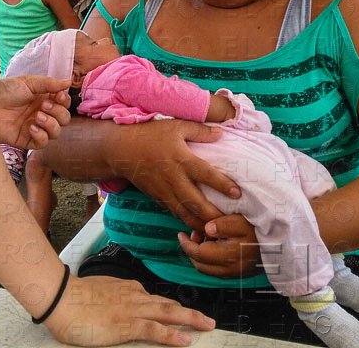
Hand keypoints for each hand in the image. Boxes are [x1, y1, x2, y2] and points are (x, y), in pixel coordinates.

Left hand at [0, 76, 70, 149]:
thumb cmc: (4, 90)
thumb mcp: (28, 82)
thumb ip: (49, 83)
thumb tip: (68, 82)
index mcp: (44, 98)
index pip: (64, 103)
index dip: (64, 101)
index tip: (58, 96)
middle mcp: (42, 113)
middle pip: (64, 119)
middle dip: (58, 112)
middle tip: (43, 106)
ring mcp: (35, 127)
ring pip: (56, 132)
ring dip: (51, 124)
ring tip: (37, 116)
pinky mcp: (26, 140)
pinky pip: (42, 143)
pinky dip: (41, 136)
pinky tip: (32, 127)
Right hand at [45, 274, 214, 345]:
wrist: (61, 298)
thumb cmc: (72, 298)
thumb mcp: (97, 294)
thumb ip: (110, 299)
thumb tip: (113, 307)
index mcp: (126, 289)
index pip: (154, 299)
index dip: (170, 308)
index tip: (181, 313)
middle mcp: (134, 296)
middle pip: (168, 304)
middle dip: (190, 312)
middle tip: (208, 320)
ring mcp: (133, 310)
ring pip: (169, 313)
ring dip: (191, 319)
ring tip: (207, 326)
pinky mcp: (127, 325)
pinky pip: (155, 330)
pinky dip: (172, 336)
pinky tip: (185, 340)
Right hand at [114, 119, 239, 231]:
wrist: (121, 149)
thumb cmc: (150, 134)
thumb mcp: (176, 126)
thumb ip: (200, 130)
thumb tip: (221, 133)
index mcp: (181, 159)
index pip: (205, 174)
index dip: (222, 184)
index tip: (237, 193)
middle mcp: (174, 178)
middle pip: (196, 203)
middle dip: (213, 216)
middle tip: (231, 223)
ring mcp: (164, 191)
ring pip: (185, 214)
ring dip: (201, 225)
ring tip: (217, 231)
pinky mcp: (157, 198)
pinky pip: (174, 213)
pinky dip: (187, 222)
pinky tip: (198, 227)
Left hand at [178, 213, 259, 277]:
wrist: (281, 241)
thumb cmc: (260, 228)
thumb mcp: (242, 220)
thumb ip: (223, 224)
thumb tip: (206, 229)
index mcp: (229, 255)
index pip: (199, 254)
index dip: (186, 245)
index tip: (181, 234)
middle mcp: (230, 268)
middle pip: (200, 265)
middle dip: (191, 251)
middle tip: (191, 234)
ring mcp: (235, 273)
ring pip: (208, 270)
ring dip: (200, 256)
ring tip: (202, 238)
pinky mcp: (240, 273)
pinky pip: (217, 271)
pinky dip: (210, 260)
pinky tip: (214, 246)